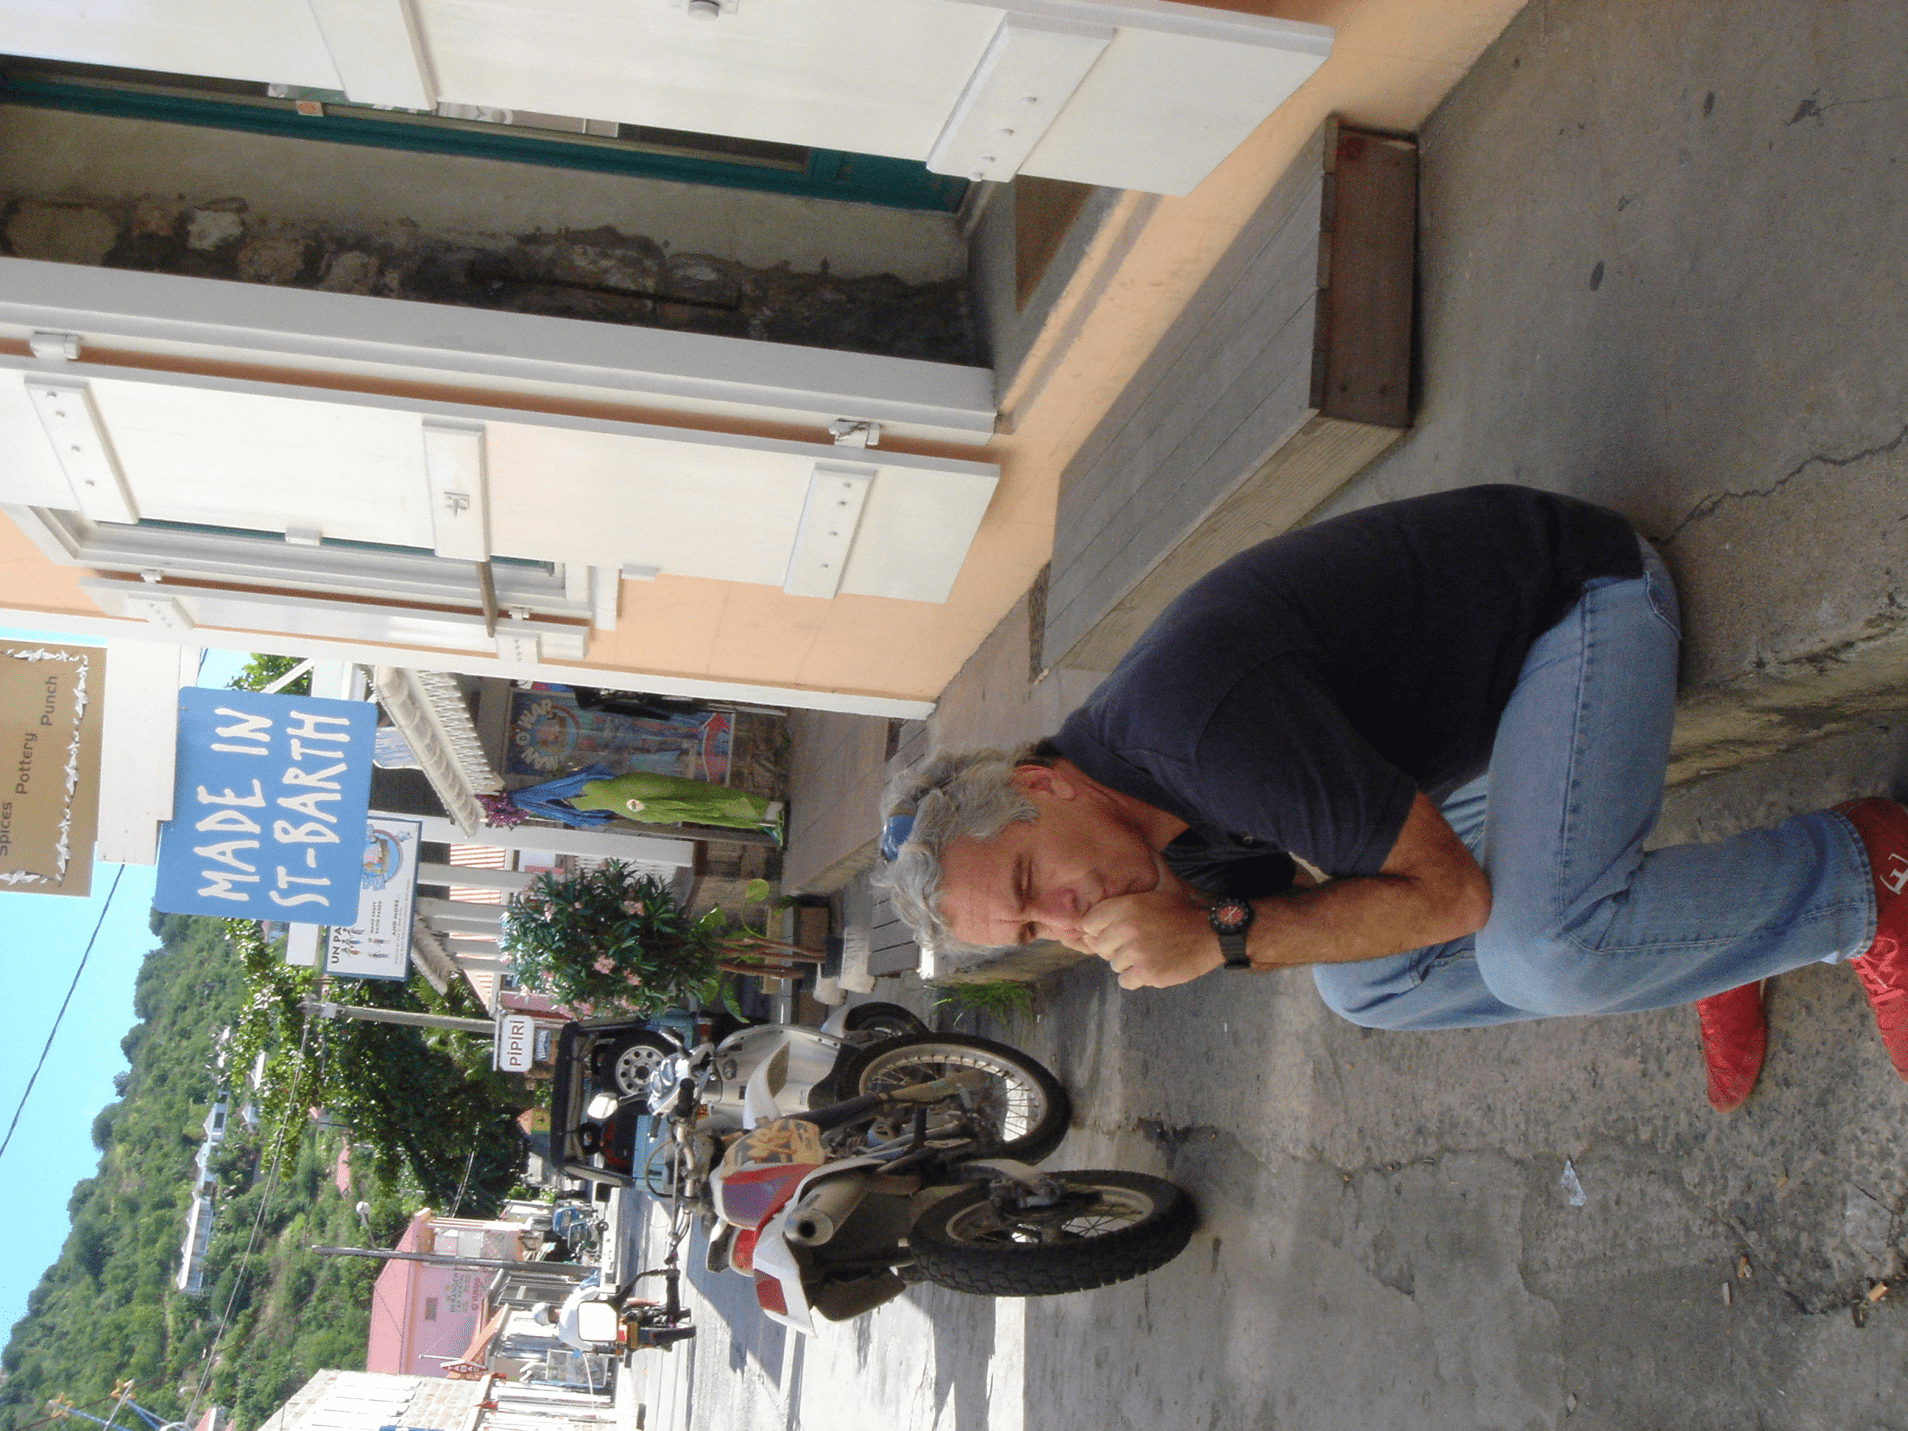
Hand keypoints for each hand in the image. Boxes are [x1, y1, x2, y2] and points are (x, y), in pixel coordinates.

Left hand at [1075, 855, 1223, 989]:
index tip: (1115, 930)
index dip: (1100, 928)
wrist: (1212, 934)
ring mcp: (1137, 952)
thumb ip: (1145, 873)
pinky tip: (1152, 967)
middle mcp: (1127, 928)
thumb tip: (1141, 849)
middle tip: (1137, 944)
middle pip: (1100, 947)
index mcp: (1126, 905)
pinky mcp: (1148, 973)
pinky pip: (1126, 981)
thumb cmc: (1184, 911)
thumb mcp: (1164, 885)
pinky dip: (1137, 978)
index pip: (1089, 923)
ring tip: (1149, 954)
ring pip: (1114, 965)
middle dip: (1115, 948)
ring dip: (1129, 964)